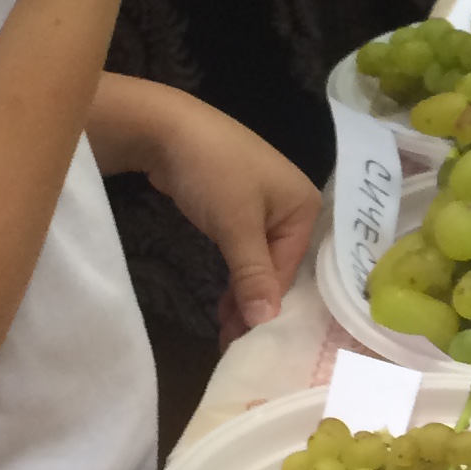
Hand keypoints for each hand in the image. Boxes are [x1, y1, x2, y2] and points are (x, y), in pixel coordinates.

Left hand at [134, 92, 319, 337]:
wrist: (165, 129)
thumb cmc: (212, 172)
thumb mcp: (236, 225)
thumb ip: (253, 274)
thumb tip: (266, 321)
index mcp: (305, 205)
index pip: (291, 267)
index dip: (267, 302)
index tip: (246, 339)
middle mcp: (292, 206)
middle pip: (278, 265)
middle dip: (256, 301)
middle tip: (232, 340)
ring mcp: (264, 205)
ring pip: (259, 260)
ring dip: (243, 291)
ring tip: (225, 329)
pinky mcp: (237, 206)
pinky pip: (243, 248)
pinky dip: (234, 273)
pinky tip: (224, 299)